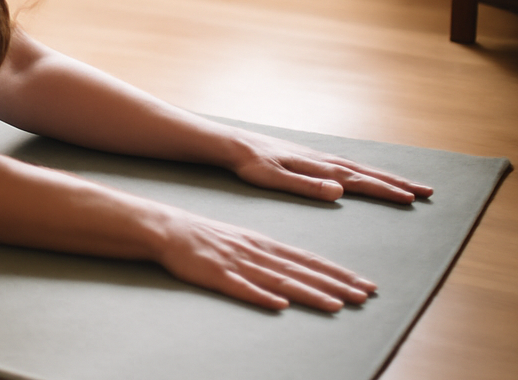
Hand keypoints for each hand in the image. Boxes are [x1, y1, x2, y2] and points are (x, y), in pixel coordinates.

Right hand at [154, 209, 374, 311]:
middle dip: (336, 285)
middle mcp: (257, 254)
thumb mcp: (244, 241)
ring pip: (280, 281)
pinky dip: (262, 296)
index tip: (364, 284)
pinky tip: (280, 305)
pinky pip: (242, 288)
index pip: (309, 260)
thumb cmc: (208, 238)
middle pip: (303, 271)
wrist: (170, 230)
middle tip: (365, 296)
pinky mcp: (217, 276)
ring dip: (310, 293)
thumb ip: (271, 257)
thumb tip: (298, 274)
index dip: (338, 273)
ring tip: (336, 305)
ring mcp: (238, 265)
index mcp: (265, 245)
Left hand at [226, 133, 433, 203]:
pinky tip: (367, 175)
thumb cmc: (248, 164)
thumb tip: (340, 191)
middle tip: (427, 191)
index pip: (358, 180)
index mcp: (316, 167)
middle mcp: (321, 159)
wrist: (231, 144)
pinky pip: (345, 164)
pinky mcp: (308, 157)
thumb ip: (305, 186)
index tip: (411, 199)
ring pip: (358, 167)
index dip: (385, 190)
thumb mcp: (273, 178)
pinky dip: (363, 170)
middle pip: (366, 172)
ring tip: (407, 185)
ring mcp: (316, 156)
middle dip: (396, 183)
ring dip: (384, 176)